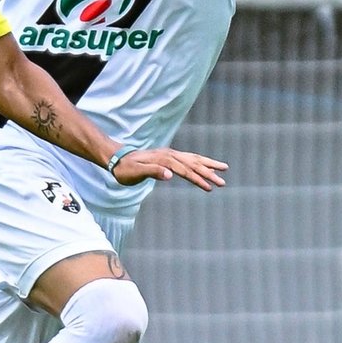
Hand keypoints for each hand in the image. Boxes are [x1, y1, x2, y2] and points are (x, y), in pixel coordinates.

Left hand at [110, 147, 226, 190]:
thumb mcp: (136, 173)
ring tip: (224, 169)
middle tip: (223, 183)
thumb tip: (170, 175)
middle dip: (209, 173)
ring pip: (193, 158)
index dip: (197, 179)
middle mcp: (169, 154)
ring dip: (208, 165)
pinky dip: (199, 162)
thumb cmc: (125, 169)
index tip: (209, 188)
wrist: (117, 159)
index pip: (184, 170)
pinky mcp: (168, 156)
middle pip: (193, 163)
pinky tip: (206, 166)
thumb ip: (153, 171)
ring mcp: (169, 154)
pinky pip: (188, 158)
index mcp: (163, 159)